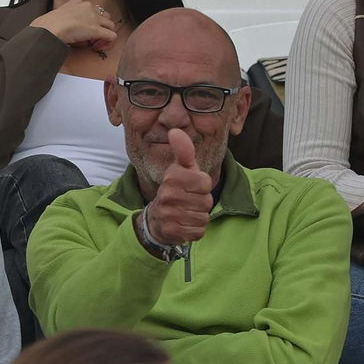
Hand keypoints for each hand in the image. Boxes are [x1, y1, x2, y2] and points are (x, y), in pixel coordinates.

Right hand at [31, 0, 117, 53]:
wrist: (50, 28)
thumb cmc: (49, 24)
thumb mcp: (59, 15)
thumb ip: (67, 18)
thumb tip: (72, 30)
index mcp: (78, 2)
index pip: (92, 9)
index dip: (91, 20)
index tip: (84, 29)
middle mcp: (88, 7)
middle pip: (104, 15)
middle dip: (101, 26)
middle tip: (92, 37)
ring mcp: (94, 18)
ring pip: (110, 25)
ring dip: (105, 34)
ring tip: (95, 43)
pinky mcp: (97, 30)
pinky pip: (112, 36)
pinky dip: (108, 43)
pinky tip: (98, 47)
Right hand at [142, 128, 211, 246]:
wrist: (157, 219)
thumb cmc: (176, 190)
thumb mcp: (181, 169)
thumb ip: (184, 151)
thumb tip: (175, 130)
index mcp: (172, 177)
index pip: (206, 183)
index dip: (203, 186)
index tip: (191, 187)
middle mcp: (168, 195)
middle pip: (206, 202)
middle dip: (201, 203)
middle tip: (188, 202)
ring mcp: (169, 214)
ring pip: (203, 217)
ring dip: (198, 217)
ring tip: (186, 213)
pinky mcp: (172, 231)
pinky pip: (199, 232)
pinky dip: (195, 230)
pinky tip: (184, 224)